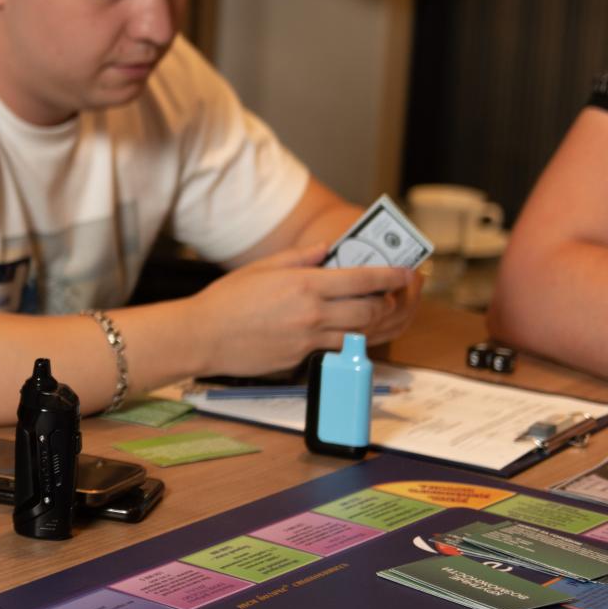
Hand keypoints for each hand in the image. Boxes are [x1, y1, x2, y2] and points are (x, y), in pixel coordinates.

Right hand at [193, 245, 416, 374]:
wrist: (202, 336)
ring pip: (360, 334)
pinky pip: (335, 350)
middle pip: (371, 310)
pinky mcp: (301, 359)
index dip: (391, 276)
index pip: (363, 279)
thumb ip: (298, 257)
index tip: (407, 273)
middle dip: (389, 303)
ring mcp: (308, 339)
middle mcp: (312, 312)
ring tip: (378, 315)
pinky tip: (348, 333)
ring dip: (375, 325)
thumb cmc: (226, 300)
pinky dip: (348, 342)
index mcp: (304, 284)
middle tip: (393, 297)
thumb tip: (326, 249)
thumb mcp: (261, 268)